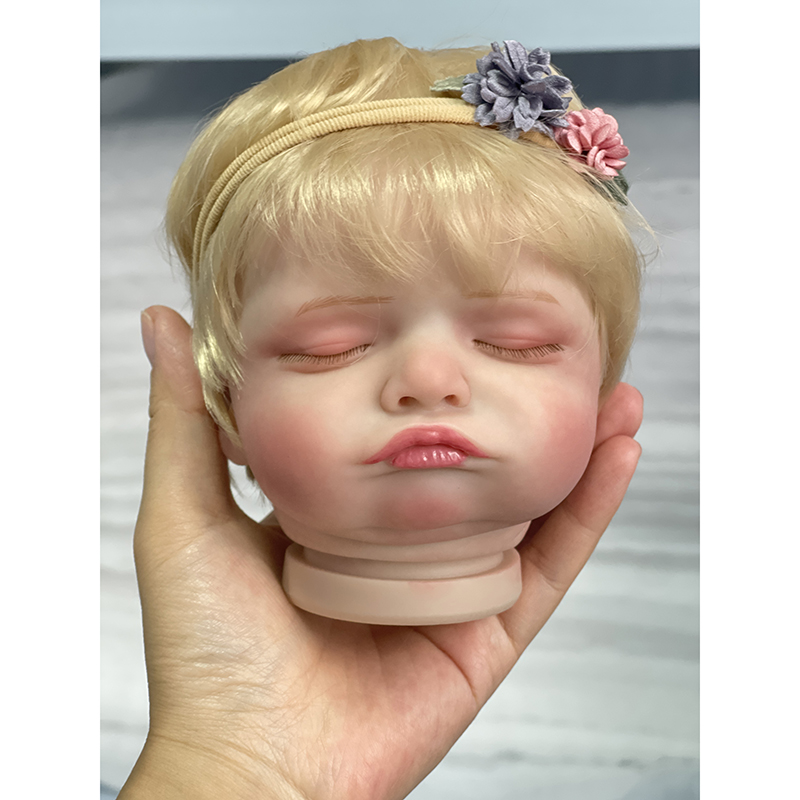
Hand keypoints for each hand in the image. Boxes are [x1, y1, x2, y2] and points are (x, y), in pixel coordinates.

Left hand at [120, 305, 642, 799]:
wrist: (251, 764)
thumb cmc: (207, 650)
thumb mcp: (187, 513)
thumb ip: (187, 419)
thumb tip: (163, 321)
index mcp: (342, 513)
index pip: (401, 433)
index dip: (433, 381)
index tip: (461, 318)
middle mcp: (403, 544)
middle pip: (476, 461)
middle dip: (518, 402)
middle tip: (551, 341)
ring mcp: (452, 585)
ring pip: (530, 502)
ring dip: (575, 444)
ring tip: (611, 385)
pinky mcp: (489, 630)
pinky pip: (554, 562)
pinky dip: (592, 508)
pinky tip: (619, 450)